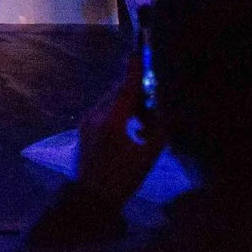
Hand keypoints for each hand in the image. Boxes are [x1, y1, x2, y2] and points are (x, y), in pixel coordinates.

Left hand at [72, 54, 164, 208]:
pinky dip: (118, 116)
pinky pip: (103, 113)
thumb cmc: (121, 180)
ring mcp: (86, 122)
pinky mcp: (84, 129)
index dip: (133, 72)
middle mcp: (94, 116)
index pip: (124, 90)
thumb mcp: (146, 158)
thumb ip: (158, 134)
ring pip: (110, 103)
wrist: (90, 199)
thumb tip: (167, 117)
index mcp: (110, 121)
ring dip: (128, 108)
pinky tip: (130, 133)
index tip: (136, 53)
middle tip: (151, 111)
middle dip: (136, 97)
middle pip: (117, 95)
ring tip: (143, 129)